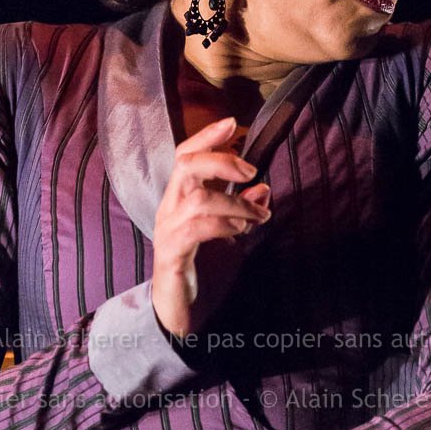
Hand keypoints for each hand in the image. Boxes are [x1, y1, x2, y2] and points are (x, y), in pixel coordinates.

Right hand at [152, 115, 271, 336]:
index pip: (185, 155)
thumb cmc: (198, 265)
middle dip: (222, 160)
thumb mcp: (224, 230)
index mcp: (179, 198)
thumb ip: (239, 206)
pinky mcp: (173, 254)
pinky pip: (197, 229)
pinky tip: (242, 230)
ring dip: (236, 202)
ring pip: (198, 199)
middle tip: (252, 170)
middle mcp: (169, 208)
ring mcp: (168, 230)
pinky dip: (225, 225)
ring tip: (259, 213)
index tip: (232, 123)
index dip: (207, 137)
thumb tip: (263, 187)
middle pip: (186, 165)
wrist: (175, 306)